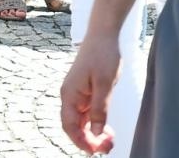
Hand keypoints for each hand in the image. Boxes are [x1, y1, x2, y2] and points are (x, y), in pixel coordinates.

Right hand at [60, 32, 120, 153]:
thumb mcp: (105, 83)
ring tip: (109, 142)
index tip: (94, 151)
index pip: (71, 126)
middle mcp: (70, 97)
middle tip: (106, 149)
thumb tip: (95, 133)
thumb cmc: (103, 54)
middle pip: (75, 126)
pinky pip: (87, 112)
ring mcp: (77, 94)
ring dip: (93, 133)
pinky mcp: (85, 91)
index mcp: (70, 95)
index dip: (81, 141)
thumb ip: (100, 109)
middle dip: (88, 140)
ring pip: (82, 121)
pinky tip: (106, 129)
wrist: (103, 33)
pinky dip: (95, 122)